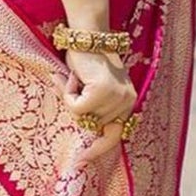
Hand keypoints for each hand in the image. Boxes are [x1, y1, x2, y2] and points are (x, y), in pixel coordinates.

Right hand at [62, 48, 135, 164]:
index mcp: (128, 102)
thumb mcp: (92, 88)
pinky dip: (67, 93)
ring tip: (75, 77)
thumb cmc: (86, 59)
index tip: (82, 161)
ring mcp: (117, 96)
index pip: (116, 135)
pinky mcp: (103, 91)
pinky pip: (76, 107)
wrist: (87, 34)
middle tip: (72, 84)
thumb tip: (83, 132)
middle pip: (92, 125)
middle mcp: (127, 101)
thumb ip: (93, 108)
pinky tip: (73, 76)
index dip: (98, 149)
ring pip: (82, 117)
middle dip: (77, 108)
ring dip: (71, 98)